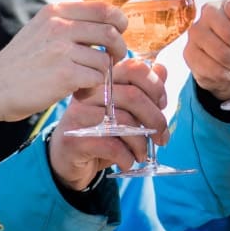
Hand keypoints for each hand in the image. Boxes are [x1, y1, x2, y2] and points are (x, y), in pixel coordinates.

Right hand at [0, 1, 127, 130]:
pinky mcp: (65, 75)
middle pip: (111, 32)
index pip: (104, 8)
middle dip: (119, 49)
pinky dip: (93, 88)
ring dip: (102, 74)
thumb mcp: (40, 30)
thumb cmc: (21, 63)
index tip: (119, 34)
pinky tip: (79, 91)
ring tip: (87, 80)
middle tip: (113, 60)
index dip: (119, 22)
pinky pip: (97, 78)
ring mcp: (62, 50)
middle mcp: (59, 26)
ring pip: (105, 59)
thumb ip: (68, 23)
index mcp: (55, 12)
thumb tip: (107, 23)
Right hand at [47, 59, 171, 190]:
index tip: (163, 105)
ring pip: (124, 122)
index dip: (156, 85)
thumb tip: (161, 69)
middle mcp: (88, 92)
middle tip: (162, 138)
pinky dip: (127, 157)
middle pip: (133, 95)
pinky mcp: (75, 138)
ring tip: (142, 154)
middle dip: (155, 119)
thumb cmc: (100, 133)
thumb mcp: (124, 111)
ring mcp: (79, 114)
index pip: (134, 68)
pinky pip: (112, 146)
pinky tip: (128, 162)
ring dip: (141, 143)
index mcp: (103, 79)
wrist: (66, 160)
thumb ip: (143, 90)